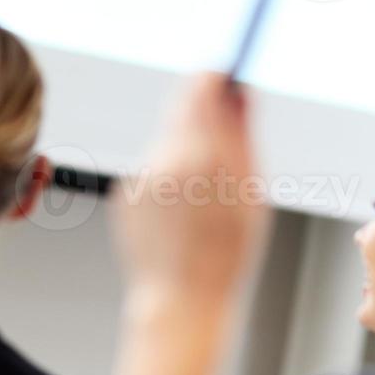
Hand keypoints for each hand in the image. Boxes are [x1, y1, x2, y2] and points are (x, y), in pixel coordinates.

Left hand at [112, 73, 268, 311]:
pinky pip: (151, 173)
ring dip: (186, 152)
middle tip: (220, 124)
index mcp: (204, 154)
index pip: (202, 87)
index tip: (226, 74)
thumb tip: (241, 91)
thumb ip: (243, 135)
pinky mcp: (124, 193)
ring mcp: (141, 176)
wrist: (182, 299)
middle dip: (201, 110)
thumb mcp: (251, 191)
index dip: (214, 76)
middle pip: (181, 108)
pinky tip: (177, 217)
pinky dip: (166, 182)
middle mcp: (167, 157)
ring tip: (202, 198)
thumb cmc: (228, 249)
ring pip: (168, 144)